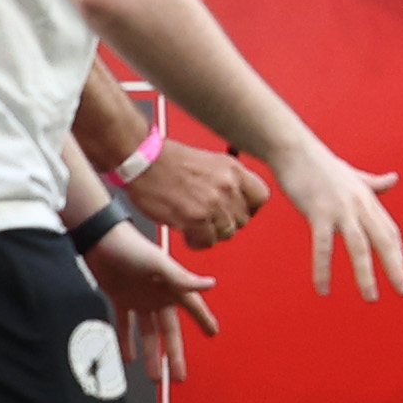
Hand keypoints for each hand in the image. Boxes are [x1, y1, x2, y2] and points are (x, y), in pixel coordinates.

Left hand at [84, 220, 219, 381]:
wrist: (99, 240)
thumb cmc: (132, 248)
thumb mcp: (158, 264)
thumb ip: (183, 278)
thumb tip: (212, 285)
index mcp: (172, 286)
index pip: (193, 307)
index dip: (204, 320)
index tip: (213, 334)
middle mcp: (158, 295)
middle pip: (169, 331)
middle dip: (174, 355)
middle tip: (178, 376)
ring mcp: (140, 299)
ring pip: (148, 333)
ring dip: (151, 354)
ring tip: (154, 376)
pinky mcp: (120, 299)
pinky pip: (125, 325)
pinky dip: (127, 341)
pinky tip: (129, 358)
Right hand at [119, 131, 265, 242]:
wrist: (142, 161)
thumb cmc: (167, 160)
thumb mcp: (209, 161)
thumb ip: (226, 180)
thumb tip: (235, 201)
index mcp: (233, 169)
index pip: (260, 197)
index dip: (248, 209)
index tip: (238, 212)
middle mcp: (227, 185)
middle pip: (243, 219)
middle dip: (226, 224)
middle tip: (211, 223)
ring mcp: (213, 203)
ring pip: (226, 232)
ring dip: (211, 234)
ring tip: (197, 229)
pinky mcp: (195, 218)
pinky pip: (207, 241)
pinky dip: (197, 242)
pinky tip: (188, 235)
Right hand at [259, 135, 402, 299]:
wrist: (296, 151)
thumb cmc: (323, 166)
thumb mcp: (353, 175)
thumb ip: (374, 183)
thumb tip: (394, 179)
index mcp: (369, 200)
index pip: (390, 232)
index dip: (397, 254)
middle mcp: (361, 206)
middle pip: (384, 241)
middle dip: (395, 267)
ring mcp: (341, 209)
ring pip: (359, 247)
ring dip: (366, 274)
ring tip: (371, 297)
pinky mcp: (319, 213)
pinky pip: (324, 247)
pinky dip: (324, 269)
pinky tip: (323, 289)